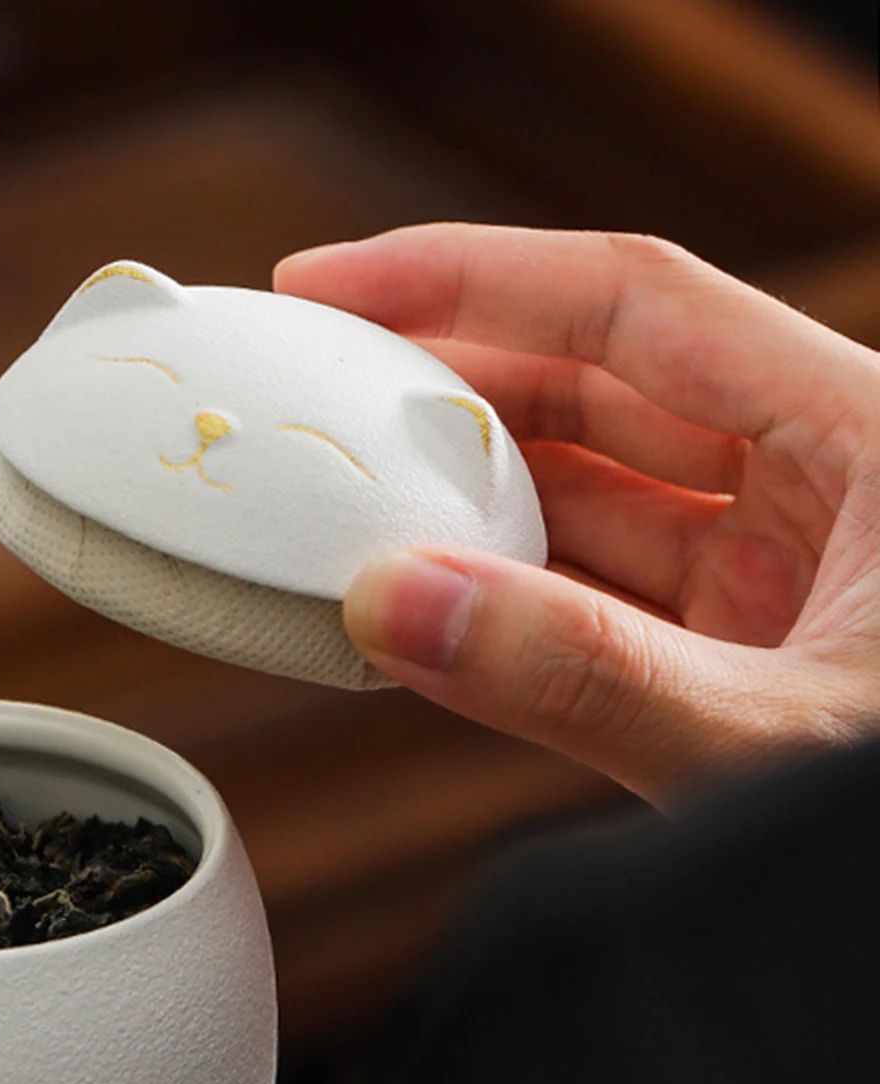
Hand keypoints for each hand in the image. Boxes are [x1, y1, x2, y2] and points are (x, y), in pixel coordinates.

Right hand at [277, 225, 879, 806]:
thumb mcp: (779, 745)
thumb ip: (588, 680)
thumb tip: (400, 605)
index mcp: (871, 436)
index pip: (632, 306)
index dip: (470, 276)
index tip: (335, 288)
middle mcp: (822, 487)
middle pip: (597, 389)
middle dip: (450, 386)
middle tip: (319, 398)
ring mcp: (779, 578)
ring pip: (589, 501)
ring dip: (468, 505)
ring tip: (352, 512)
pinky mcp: (740, 659)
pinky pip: (594, 600)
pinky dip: (505, 602)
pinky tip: (427, 610)